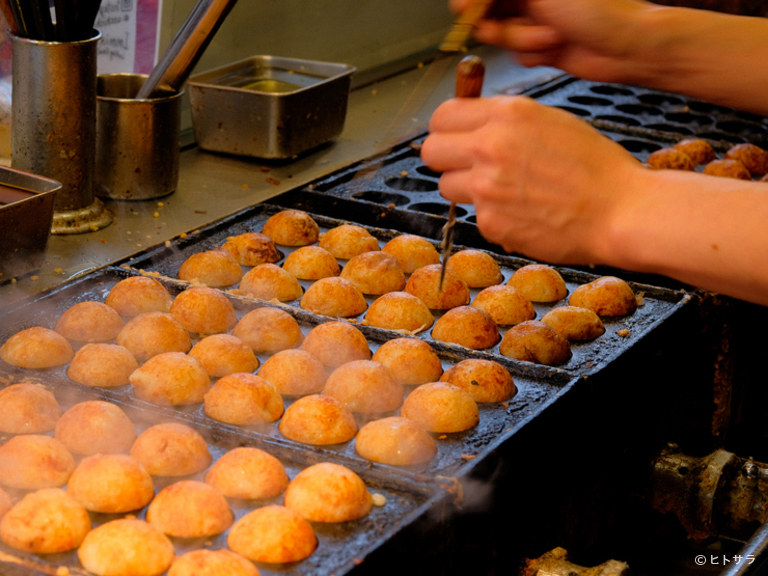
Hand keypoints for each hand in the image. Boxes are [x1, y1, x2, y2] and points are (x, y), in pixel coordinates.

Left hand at [421, 95, 647, 264]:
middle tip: (467, 166)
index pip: (443, 115)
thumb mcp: (551, 121)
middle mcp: (490, 147)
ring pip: (446, 186)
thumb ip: (506, 120)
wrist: (621, 211)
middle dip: (446, 159)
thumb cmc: (595, 167)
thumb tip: (471, 122)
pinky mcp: (491, 222)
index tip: (455, 137)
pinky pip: (475, 216)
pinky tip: (524, 213)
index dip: (447, 128)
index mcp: (507, 114)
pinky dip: (493, 217)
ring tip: (504, 192)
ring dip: (467, 189)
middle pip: (431, 151)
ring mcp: (487, 187)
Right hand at [450, 0, 651, 82]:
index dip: (475, 1)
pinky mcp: (540, 46)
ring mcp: (535, 20)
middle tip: (518, 27)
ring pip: (501, 35)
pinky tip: (555, 49)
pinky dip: (533, 54)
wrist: (626, 46)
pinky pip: (517, 54)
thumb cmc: (597, 9)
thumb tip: (466, 0)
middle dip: (503, 24)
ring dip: (523, 40)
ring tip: (551, 37)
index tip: (467, 8)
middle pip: (487, 11)